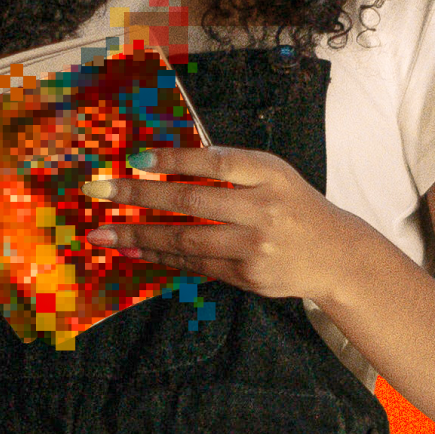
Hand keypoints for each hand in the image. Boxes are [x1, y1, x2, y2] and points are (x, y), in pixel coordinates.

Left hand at [78, 146, 373, 303]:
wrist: (335, 255)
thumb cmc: (293, 205)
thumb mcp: (273, 174)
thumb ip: (230, 168)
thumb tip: (166, 162)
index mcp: (269, 173)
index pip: (215, 162)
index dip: (175, 160)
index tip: (135, 158)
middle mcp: (263, 208)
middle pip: (192, 202)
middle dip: (139, 197)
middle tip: (99, 192)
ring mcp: (254, 246)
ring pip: (187, 239)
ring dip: (140, 235)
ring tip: (103, 234)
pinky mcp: (247, 276)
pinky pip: (195, 264)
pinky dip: (162, 257)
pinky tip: (135, 250)